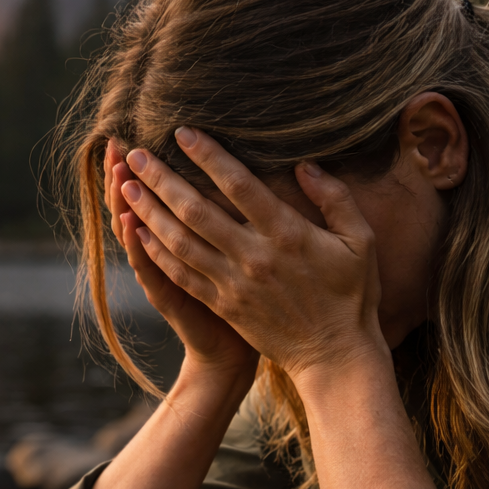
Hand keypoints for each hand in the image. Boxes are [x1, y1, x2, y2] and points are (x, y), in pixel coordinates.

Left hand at [120, 128, 387, 380]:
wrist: (334, 356)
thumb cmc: (352, 296)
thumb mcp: (361, 241)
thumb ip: (335, 198)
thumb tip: (305, 165)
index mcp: (288, 235)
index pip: (240, 186)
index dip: (208, 156)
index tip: (183, 132)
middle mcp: (254, 257)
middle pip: (197, 211)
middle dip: (162, 179)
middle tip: (136, 153)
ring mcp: (234, 284)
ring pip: (181, 242)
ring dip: (149, 212)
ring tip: (126, 186)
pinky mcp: (223, 305)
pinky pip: (182, 275)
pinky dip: (157, 252)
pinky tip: (138, 232)